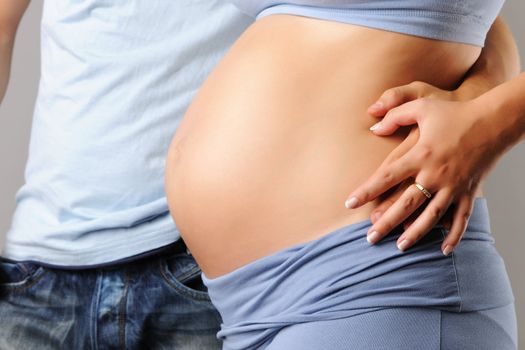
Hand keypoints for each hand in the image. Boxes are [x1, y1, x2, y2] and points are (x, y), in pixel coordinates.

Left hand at [356, 82, 457, 237]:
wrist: (494, 120)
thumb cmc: (454, 112)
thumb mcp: (422, 105)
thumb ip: (395, 114)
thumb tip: (373, 127)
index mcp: (420, 154)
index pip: (386, 176)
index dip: (366, 190)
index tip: (349, 203)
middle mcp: (435, 173)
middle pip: (406, 203)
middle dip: (387, 222)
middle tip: (370, 239)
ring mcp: (454, 185)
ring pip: (431, 216)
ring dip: (416, 233)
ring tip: (400, 247)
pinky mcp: (469, 191)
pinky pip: (461, 218)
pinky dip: (454, 235)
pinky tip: (443, 249)